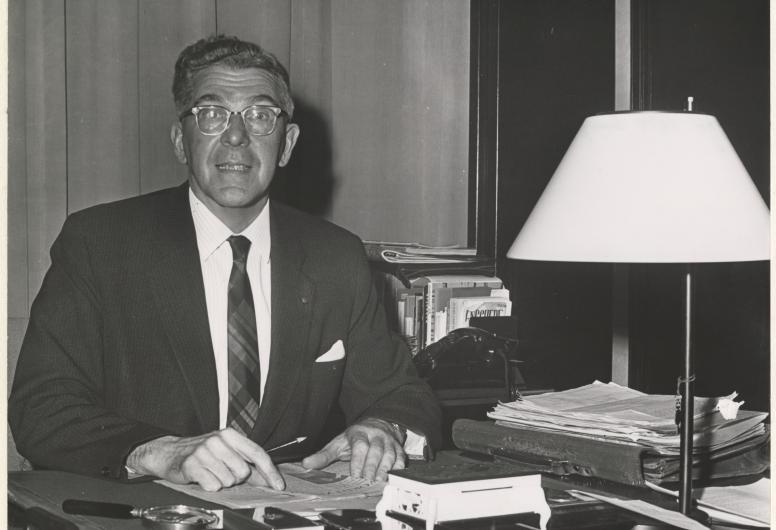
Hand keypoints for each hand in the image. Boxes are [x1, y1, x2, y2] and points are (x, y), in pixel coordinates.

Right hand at [126, 428, 284, 491]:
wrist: (170, 453)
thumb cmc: (202, 454)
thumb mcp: (227, 453)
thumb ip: (249, 465)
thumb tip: (270, 479)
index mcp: (231, 435)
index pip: (257, 453)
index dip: (270, 471)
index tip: (279, 486)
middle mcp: (219, 440)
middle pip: (243, 471)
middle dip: (235, 477)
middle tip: (221, 471)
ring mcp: (204, 451)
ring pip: (228, 480)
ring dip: (220, 481)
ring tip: (210, 472)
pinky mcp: (192, 464)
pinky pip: (213, 485)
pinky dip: (209, 485)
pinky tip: (202, 477)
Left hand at [301, 418, 405, 480]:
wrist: (379, 423)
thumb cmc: (355, 437)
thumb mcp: (338, 443)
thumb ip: (324, 455)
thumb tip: (306, 464)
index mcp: (359, 433)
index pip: (359, 446)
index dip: (358, 461)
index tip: (355, 475)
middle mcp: (375, 436)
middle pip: (375, 451)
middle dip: (372, 467)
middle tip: (368, 482)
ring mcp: (388, 441)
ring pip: (389, 454)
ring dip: (385, 469)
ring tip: (380, 482)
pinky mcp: (398, 448)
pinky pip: (401, 458)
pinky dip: (398, 468)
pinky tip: (394, 478)